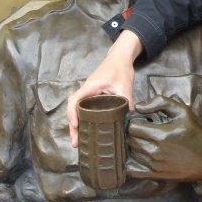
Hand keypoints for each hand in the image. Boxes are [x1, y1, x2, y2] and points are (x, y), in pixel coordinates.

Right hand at [66, 30, 141, 146]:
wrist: (119, 58)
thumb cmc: (119, 68)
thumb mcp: (124, 85)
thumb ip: (126, 101)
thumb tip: (129, 119)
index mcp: (89, 87)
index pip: (74, 101)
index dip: (72, 114)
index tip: (75, 125)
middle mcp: (85, 91)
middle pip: (73, 109)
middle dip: (73, 127)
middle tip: (76, 144)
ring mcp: (88, 94)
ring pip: (78, 110)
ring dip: (77, 125)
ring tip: (79, 142)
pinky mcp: (93, 96)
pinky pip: (84, 108)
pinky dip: (83, 119)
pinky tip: (88, 130)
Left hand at [126, 95, 201, 181]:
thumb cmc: (195, 131)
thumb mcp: (182, 110)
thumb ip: (160, 102)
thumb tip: (138, 106)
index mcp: (162, 134)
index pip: (133, 127)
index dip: (137, 121)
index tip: (144, 121)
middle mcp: (156, 151)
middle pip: (131, 139)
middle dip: (135, 133)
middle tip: (145, 130)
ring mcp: (155, 165)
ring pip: (131, 153)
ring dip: (136, 146)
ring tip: (147, 141)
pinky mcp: (156, 175)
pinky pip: (132, 170)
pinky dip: (132, 162)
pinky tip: (141, 155)